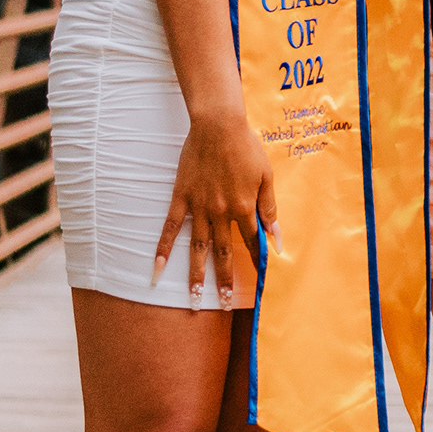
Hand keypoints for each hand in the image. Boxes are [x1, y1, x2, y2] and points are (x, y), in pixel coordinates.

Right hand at [154, 107, 278, 307]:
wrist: (218, 125)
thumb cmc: (246, 147)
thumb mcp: (266, 176)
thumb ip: (270, 208)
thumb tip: (276, 237)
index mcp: (245, 207)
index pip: (252, 242)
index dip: (256, 261)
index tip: (258, 282)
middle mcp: (222, 213)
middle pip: (224, 254)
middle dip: (225, 282)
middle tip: (223, 306)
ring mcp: (199, 208)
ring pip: (198, 249)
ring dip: (196, 276)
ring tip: (194, 301)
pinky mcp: (181, 199)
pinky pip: (170, 229)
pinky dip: (162, 250)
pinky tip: (156, 271)